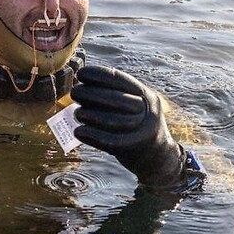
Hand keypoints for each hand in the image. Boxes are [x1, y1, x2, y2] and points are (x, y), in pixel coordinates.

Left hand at [71, 65, 185, 188]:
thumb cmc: (139, 127)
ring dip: (87, 114)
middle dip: (89, 93)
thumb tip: (86, 84)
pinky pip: (107, 140)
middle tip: (74, 92)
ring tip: (76, 113)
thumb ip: (118, 95)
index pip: (120, 80)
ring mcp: (142, 131)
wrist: (159, 159)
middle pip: (114, 99)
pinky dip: (89, 135)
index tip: (81, 74)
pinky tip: (78, 131)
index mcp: (147, 96)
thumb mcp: (138, 106)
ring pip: (110, 119)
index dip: (98, 74)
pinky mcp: (132, 149)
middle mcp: (147, 112)